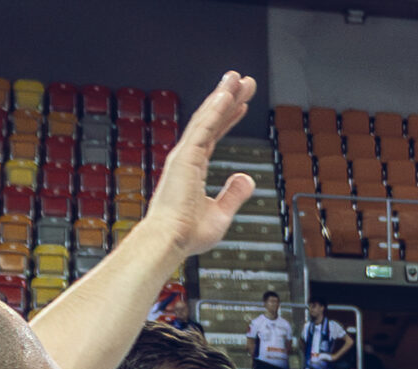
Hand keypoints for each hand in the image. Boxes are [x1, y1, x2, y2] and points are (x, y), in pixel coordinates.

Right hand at [144, 73, 259, 257]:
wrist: (170, 242)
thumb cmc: (188, 234)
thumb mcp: (221, 214)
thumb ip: (234, 194)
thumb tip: (247, 178)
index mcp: (193, 169)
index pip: (214, 136)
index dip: (228, 118)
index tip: (241, 103)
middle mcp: (187, 157)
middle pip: (211, 121)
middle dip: (228, 99)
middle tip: (243, 80)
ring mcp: (184, 155)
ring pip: (207, 118)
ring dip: (223, 96)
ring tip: (238, 77)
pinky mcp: (185, 157)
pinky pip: (204, 129)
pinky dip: (215, 110)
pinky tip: (226, 95)